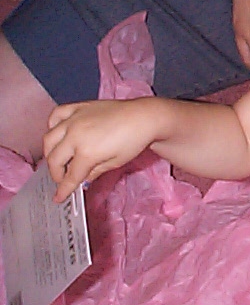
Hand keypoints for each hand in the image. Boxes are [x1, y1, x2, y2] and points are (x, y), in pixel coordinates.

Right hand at [43, 100, 157, 201]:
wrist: (145, 117)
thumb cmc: (134, 141)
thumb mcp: (115, 162)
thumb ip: (94, 172)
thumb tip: (81, 179)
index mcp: (87, 152)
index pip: (70, 176)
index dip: (64, 189)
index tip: (58, 198)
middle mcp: (75, 135)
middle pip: (55, 159)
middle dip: (56, 173)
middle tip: (63, 178)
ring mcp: (75, 119)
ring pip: (49, 138)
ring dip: (50, 152)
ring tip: (59, 159)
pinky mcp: (79, 107)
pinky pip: (57, 114)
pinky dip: (53, 124)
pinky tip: (59, 132)